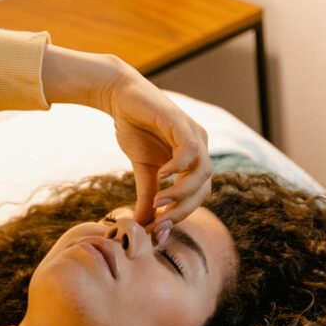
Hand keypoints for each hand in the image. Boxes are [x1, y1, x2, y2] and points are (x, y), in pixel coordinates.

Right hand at [102, 66, 211, 227]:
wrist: (120, 98)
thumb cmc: (135, 130)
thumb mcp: (143, 171)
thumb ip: (148, 197)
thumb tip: (143, 226)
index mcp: (194, 161)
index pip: (198, 195)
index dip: (182, 214)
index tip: (160, 228)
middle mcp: (200, 148)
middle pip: (205, 188)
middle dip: (183, 209)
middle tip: (160, 221)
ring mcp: (193, 134)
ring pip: (202, 172)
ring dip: (180, 192)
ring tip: (158, 201)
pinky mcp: (180, 122)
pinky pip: (189, 150)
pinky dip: (178, 167)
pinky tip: (160, 175)